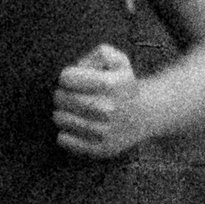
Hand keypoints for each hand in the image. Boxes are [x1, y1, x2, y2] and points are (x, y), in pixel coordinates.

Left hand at [53, 40, 143, 160]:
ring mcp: (104, 132)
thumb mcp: (119, 60)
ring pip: (60, 119)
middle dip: (61, 94)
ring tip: (72, 110)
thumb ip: (100, 54)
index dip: (67, 76)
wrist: (144, 115)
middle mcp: (109, 109)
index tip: (73, 79)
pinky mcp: (99, 149)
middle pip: (62, 98)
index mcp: (112, 84)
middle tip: (69, 96)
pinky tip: (74, 126)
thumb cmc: (122, 85)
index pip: (67, 78)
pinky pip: (64, 140)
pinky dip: (64, 132)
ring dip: (61, 113)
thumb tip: (81, 66)